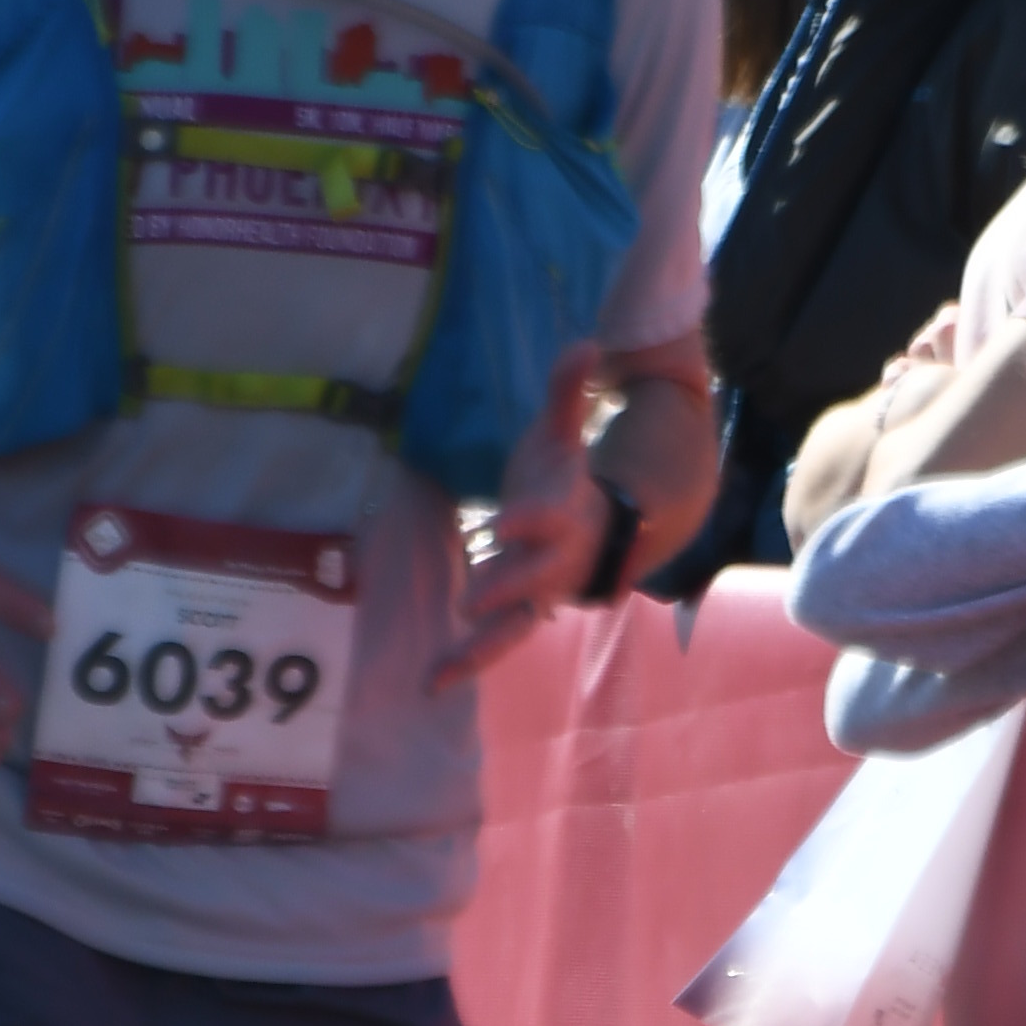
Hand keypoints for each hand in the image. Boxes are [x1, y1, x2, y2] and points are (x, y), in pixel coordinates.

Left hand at [438, 354, 600, 690]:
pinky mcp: (519, 614)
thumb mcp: (563, 435)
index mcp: (567, 513)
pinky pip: (496, 643)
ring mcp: (538, 593)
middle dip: (505, 587)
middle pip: (534, 578)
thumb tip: (585, 341)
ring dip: (480, 648)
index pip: (550, 515)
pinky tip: (428, 683)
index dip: (532, 518)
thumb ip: (568, 392)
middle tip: (471, 600)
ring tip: (440, 671)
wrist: (597, 532)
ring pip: (515, 627)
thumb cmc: (568, 479)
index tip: (506, 521)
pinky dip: (466, 663)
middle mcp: (556, 561)